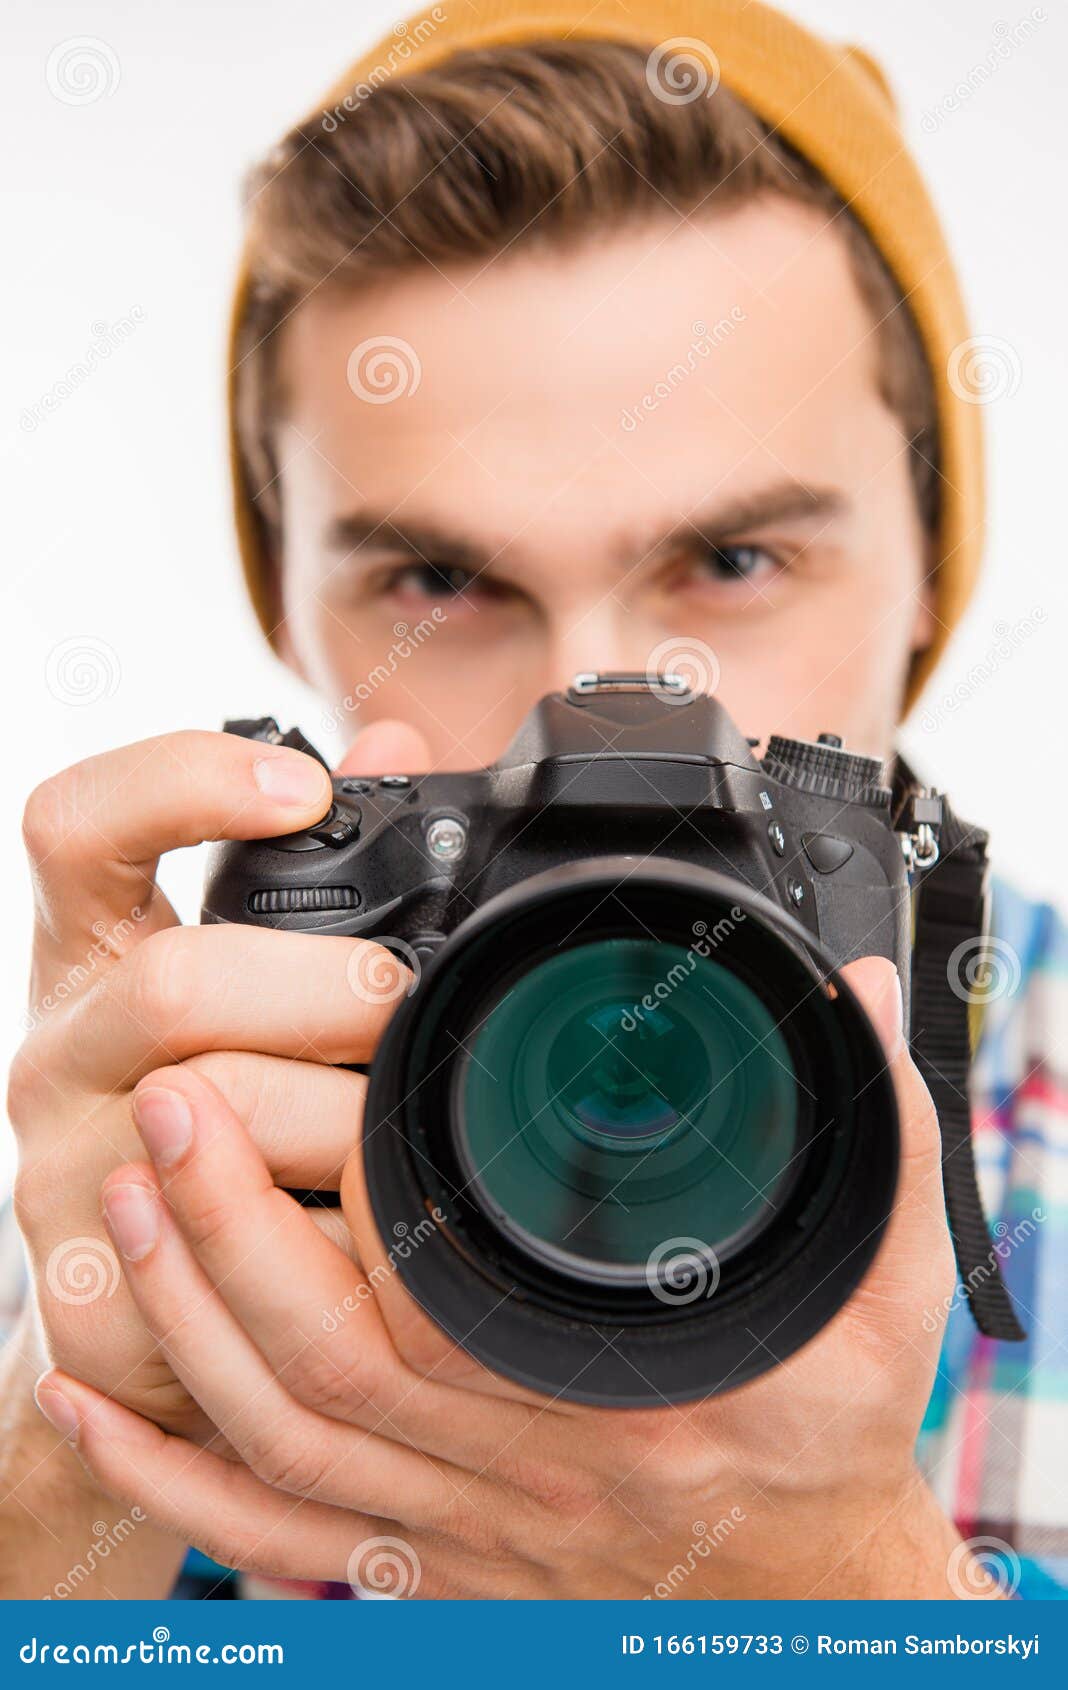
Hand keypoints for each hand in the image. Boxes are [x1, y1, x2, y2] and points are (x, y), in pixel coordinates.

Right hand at [10, 720, 422, 1438]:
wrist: (132, 1303)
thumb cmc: (215, 1104)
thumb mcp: (244, 977)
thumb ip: (315, 866)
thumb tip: (393, 744)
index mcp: (89, 956)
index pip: (75, 826)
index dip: (181, 783)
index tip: (301, 786)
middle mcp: (55, 1052)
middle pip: (176, 984)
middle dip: (328, 991)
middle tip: (403, 1013)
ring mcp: (60, 1172)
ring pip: (214, 1117)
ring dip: (344, 1122)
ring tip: (406, 1129)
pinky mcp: (89, 1292)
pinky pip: (227, 1259)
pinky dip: (326, 1242)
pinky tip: (372, 1233)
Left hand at [38, 955, 987, 1597]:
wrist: (808, 1595)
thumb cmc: (831, 1432)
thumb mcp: (883, 1283)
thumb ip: (882, 1132)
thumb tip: (858, 994)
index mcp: (618, 1392)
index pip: (449, 1302)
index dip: (355, 1199)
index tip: (306, 1076)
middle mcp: (521, 1472)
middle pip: (327, 1362)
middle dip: (225, 1228)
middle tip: (169, 1105)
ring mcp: (460, 1530)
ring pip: (278, 1442)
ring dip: (180, 1320)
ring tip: (122, 1197)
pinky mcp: (423, 1567)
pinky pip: (264, 1537)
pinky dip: (160, 1478)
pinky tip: (82, 1402)